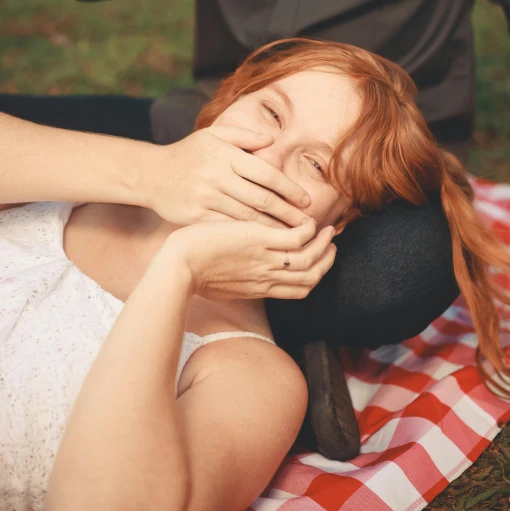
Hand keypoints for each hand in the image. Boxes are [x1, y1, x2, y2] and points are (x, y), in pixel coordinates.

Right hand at [143, 125, 311, 227]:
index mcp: (226, 156)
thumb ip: (244, 136)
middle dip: (289, 214)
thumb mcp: (213, 135)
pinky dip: (249, 237)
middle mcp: (218, 176)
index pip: (267, 174)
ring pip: (248, 217)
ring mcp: (207, 197)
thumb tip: (272, 140)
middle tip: (309, 226)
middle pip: (262, 199)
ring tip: (294, 238)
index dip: (290, 189)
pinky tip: (265, 244)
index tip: (306, 201)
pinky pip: (229, 228)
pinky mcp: (197, 215)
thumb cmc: (187, 152)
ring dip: (274, 229)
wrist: (150, 174)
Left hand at [151, 218, 336, 299]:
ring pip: (309, 259)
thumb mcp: (220, 286)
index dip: (314, 275)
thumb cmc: (190, 274)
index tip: (319, 260)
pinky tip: (307, 221)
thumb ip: (237, 282)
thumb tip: (238, 278)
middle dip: (326, 261)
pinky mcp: (259, 240)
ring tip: (327, 229)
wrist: (178, 266)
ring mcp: (265, 260)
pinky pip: (296, 238)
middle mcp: (267, 277)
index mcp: (259, 288)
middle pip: (310, 276)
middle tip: (331, 244)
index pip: (299, 289)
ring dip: (323, 244)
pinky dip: (307, 230)